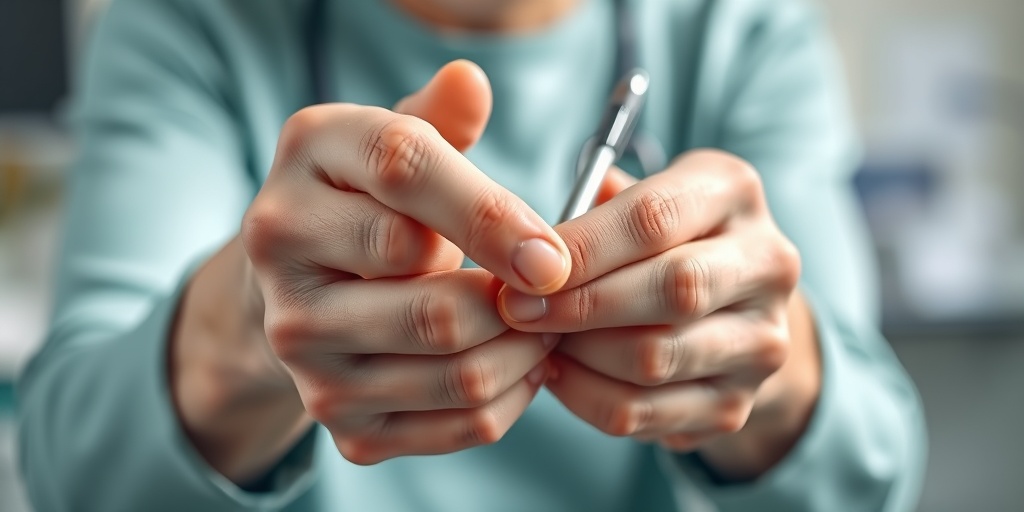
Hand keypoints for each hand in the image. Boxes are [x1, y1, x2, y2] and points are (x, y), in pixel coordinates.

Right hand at [242, 61, 571, 464]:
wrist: (301, 282)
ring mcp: (299, 343)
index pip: (404, 173)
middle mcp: (281, 252)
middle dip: (522, 307)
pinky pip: (455, 424)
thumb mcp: (393, 141)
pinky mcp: (332, 415)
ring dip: (528, 354)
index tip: (556, 257)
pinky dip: (511, 399)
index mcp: (306, 157)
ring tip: (548, 324)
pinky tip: (520, 365)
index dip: (492, 217)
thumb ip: (437, 121)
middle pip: (437, 307)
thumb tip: (471, 84)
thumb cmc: (370, 201)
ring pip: (457, 372)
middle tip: (559, 292)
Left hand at [497, 151, 816, 465]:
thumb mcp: (636, 198)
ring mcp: (761, 340)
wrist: (726, 309)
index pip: (654, 217)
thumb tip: (530, 243)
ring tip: (537, 340)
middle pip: (672, 289)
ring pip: (656, 358)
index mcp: (733, 193)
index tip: (519, 268)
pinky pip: (645, 411)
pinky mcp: (737, 403)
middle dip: (580, 304)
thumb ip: (588, 211)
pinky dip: (586, 397)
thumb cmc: (660, 240)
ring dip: (580, 354)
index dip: (580, 247)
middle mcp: (767, 263)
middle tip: (518, 311)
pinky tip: (559, 373)